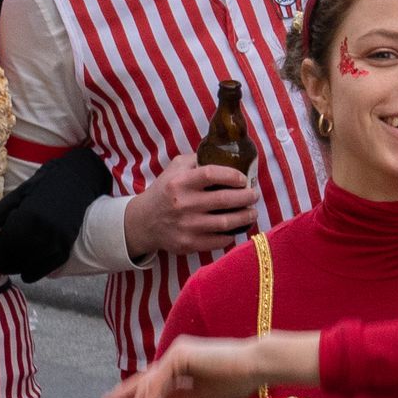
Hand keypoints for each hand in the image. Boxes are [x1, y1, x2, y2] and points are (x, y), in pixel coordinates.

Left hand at [0, 146, 111, 280]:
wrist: (78, 180)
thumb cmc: (44, 184)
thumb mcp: (16, 196)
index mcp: (25, 218)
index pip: (0, 248)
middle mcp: (41, 234)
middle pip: (13, 260)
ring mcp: (56, 243)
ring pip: (28, 267)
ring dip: (14, 269)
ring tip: (7, 265)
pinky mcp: (67, 247)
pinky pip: (46, 269)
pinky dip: (33, 273)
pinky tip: (25, 271)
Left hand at [106, 332, 271, 397]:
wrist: (258, 366)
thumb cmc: (239, 380)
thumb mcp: (203, 394)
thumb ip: (180, 396)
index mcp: (181, 362)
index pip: (151, 380)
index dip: (131, 393)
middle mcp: (175, 355)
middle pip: (144, 385)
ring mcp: (175, 354)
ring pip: (148, 389)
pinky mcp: (178, 357)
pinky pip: (158, 388)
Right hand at [121, 152, 257, 258]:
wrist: (143, 222)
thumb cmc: (165, 191)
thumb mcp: (174, 169)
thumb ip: (197, 159)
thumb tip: (226, 153)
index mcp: (179, 182)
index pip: (211, 174)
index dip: (232, 175)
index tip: (243, 179)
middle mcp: (183, 204)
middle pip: (224, 200)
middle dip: (247, 197)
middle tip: (254, 195)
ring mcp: (186, 226)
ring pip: (226, 222)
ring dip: (245, 217)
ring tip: (252, 212)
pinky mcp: (188, 243)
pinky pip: (218, 241)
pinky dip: (231, 234)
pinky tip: (236, 228)